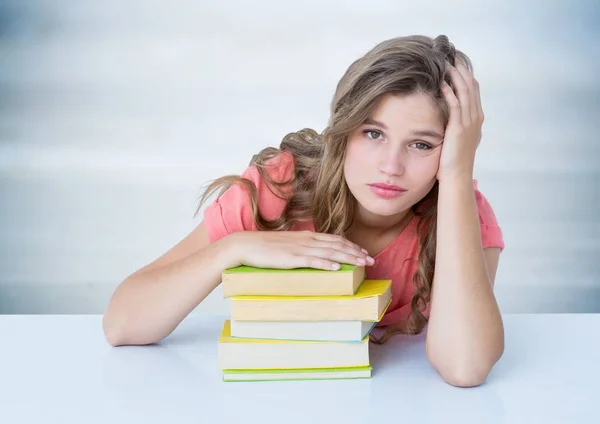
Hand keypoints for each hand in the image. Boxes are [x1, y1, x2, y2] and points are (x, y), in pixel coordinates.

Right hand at [226, 230, 374, 270]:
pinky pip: (313, 261)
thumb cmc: (265, 247)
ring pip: (330, 252)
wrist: (246, 245)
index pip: (334, 239)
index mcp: (306, 236)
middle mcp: (307, 240)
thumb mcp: (288, 245)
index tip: (363, 252)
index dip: (351, 246)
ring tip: (362, 263)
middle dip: (356, 252)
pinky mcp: (292, 259)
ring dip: (348, 257)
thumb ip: (301, 248)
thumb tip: (312, 255)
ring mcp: (300, 249)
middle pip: (337, 245)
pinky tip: (338, 268)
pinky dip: (327, 263)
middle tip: (371, 260)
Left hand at [437, 62, 483, 180]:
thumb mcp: (459, 137)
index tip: (455, 61)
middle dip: (460, 69)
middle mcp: (476, 117)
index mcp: (476, 118)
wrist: (456, 176)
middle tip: (449, 55)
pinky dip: (449, 92)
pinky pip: (455, 105)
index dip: (465, 73)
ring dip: (455, 76)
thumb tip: (448, 113)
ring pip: (464, 92)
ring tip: (445, 63)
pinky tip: (441, 83)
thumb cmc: (454, 159)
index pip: (473, 89)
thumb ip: (457, 123)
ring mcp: (469, 122)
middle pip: (470, 86)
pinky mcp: (459, 128)